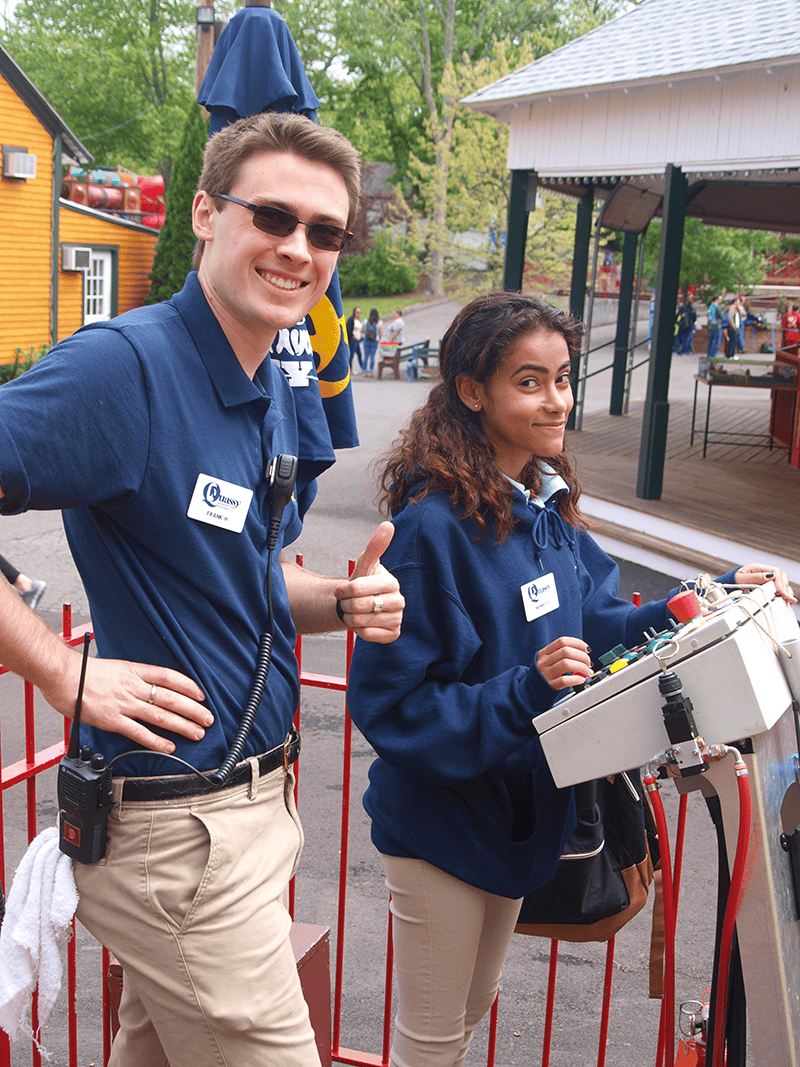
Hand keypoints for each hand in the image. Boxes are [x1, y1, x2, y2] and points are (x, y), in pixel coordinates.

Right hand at [40, 651, 210, 754]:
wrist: (61, 674)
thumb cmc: (81, 671)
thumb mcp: (114, 667)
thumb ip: (131, 677)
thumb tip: (144, 685)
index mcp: (134, 670)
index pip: (169, 676)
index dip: (188, 686)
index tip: (201, 694)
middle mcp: (133, 686)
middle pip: (171, 697)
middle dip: (193, 709)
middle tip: (208, 718)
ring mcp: (124, 703)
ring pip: (161, 715)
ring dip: (182, 725)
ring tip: (198, 732)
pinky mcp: (113, 720)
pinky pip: (140, 733)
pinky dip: (157, 741)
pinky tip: (169, 747)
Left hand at [334, 521, 403, 643]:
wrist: (363, 605)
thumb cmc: (364, 583)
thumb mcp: (366, 564)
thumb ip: (375, 546)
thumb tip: (388, 525)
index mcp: (392, 583)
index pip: (358, 588)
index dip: (343, 590)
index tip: (340, 590)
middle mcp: (399, 602)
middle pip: (358, 606)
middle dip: (345, 605)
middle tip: (346, 603)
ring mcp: (398, 619)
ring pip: (361, 622)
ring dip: (349, 618)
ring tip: (352, 612)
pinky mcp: (393, 634)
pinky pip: (367, 635)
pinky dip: (358, 630)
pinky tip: (361, 623)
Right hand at [536, 636, 591, 690]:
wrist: (531, 690)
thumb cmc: (544, 674)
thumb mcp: (548, 661)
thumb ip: (562, 655)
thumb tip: (584, 653)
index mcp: (544, 653)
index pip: (562, 641)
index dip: (577, 643)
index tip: (586, 649)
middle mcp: (544, 662)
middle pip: (566, 652)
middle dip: (582, 656)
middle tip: (589, 663)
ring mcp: (546, 674)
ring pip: (566, 664)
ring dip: (582, 667)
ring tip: (587, 672)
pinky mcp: (550, 685)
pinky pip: (564, 680)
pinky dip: (576, 679)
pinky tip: (581, 679)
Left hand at [734, 563, 796, 604]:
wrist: (731, 581)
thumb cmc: (735, 579)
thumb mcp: (742, 578)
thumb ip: (755, 577)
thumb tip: (769, 576)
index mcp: (759, 568)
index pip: (775, 571)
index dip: (780, 581)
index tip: (780, 591)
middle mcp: (765, 572)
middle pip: (781, 577)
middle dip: (785, 587)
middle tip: (786, 597)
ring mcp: (768, 578)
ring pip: (782, 582)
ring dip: (787, 591)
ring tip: (789, 599)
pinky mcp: (768, 585)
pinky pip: (779, 588)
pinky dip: (784, 593)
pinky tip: (788, 599)